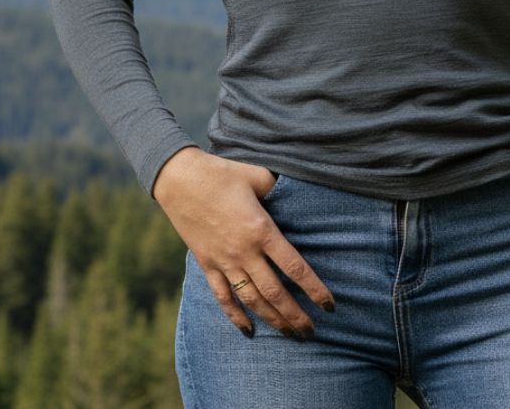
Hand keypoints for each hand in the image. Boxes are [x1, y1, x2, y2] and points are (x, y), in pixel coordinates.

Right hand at [152, 147, 335, 339]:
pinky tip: (249, 331)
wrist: (180, 180)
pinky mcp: (207, 264)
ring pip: (252, 300)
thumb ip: (279, 189)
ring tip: (290, 334)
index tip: (329, 305)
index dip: (314, 289)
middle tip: (312, 332)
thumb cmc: (222, 173)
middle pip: (275, 293)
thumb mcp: (257, 175)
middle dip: (296, 316)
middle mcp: (244, 252)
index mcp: (261, 229)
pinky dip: (236, 317)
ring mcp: (224, 261)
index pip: (294, 267)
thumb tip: (296, 195)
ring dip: (273, 320)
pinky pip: (223, 298)